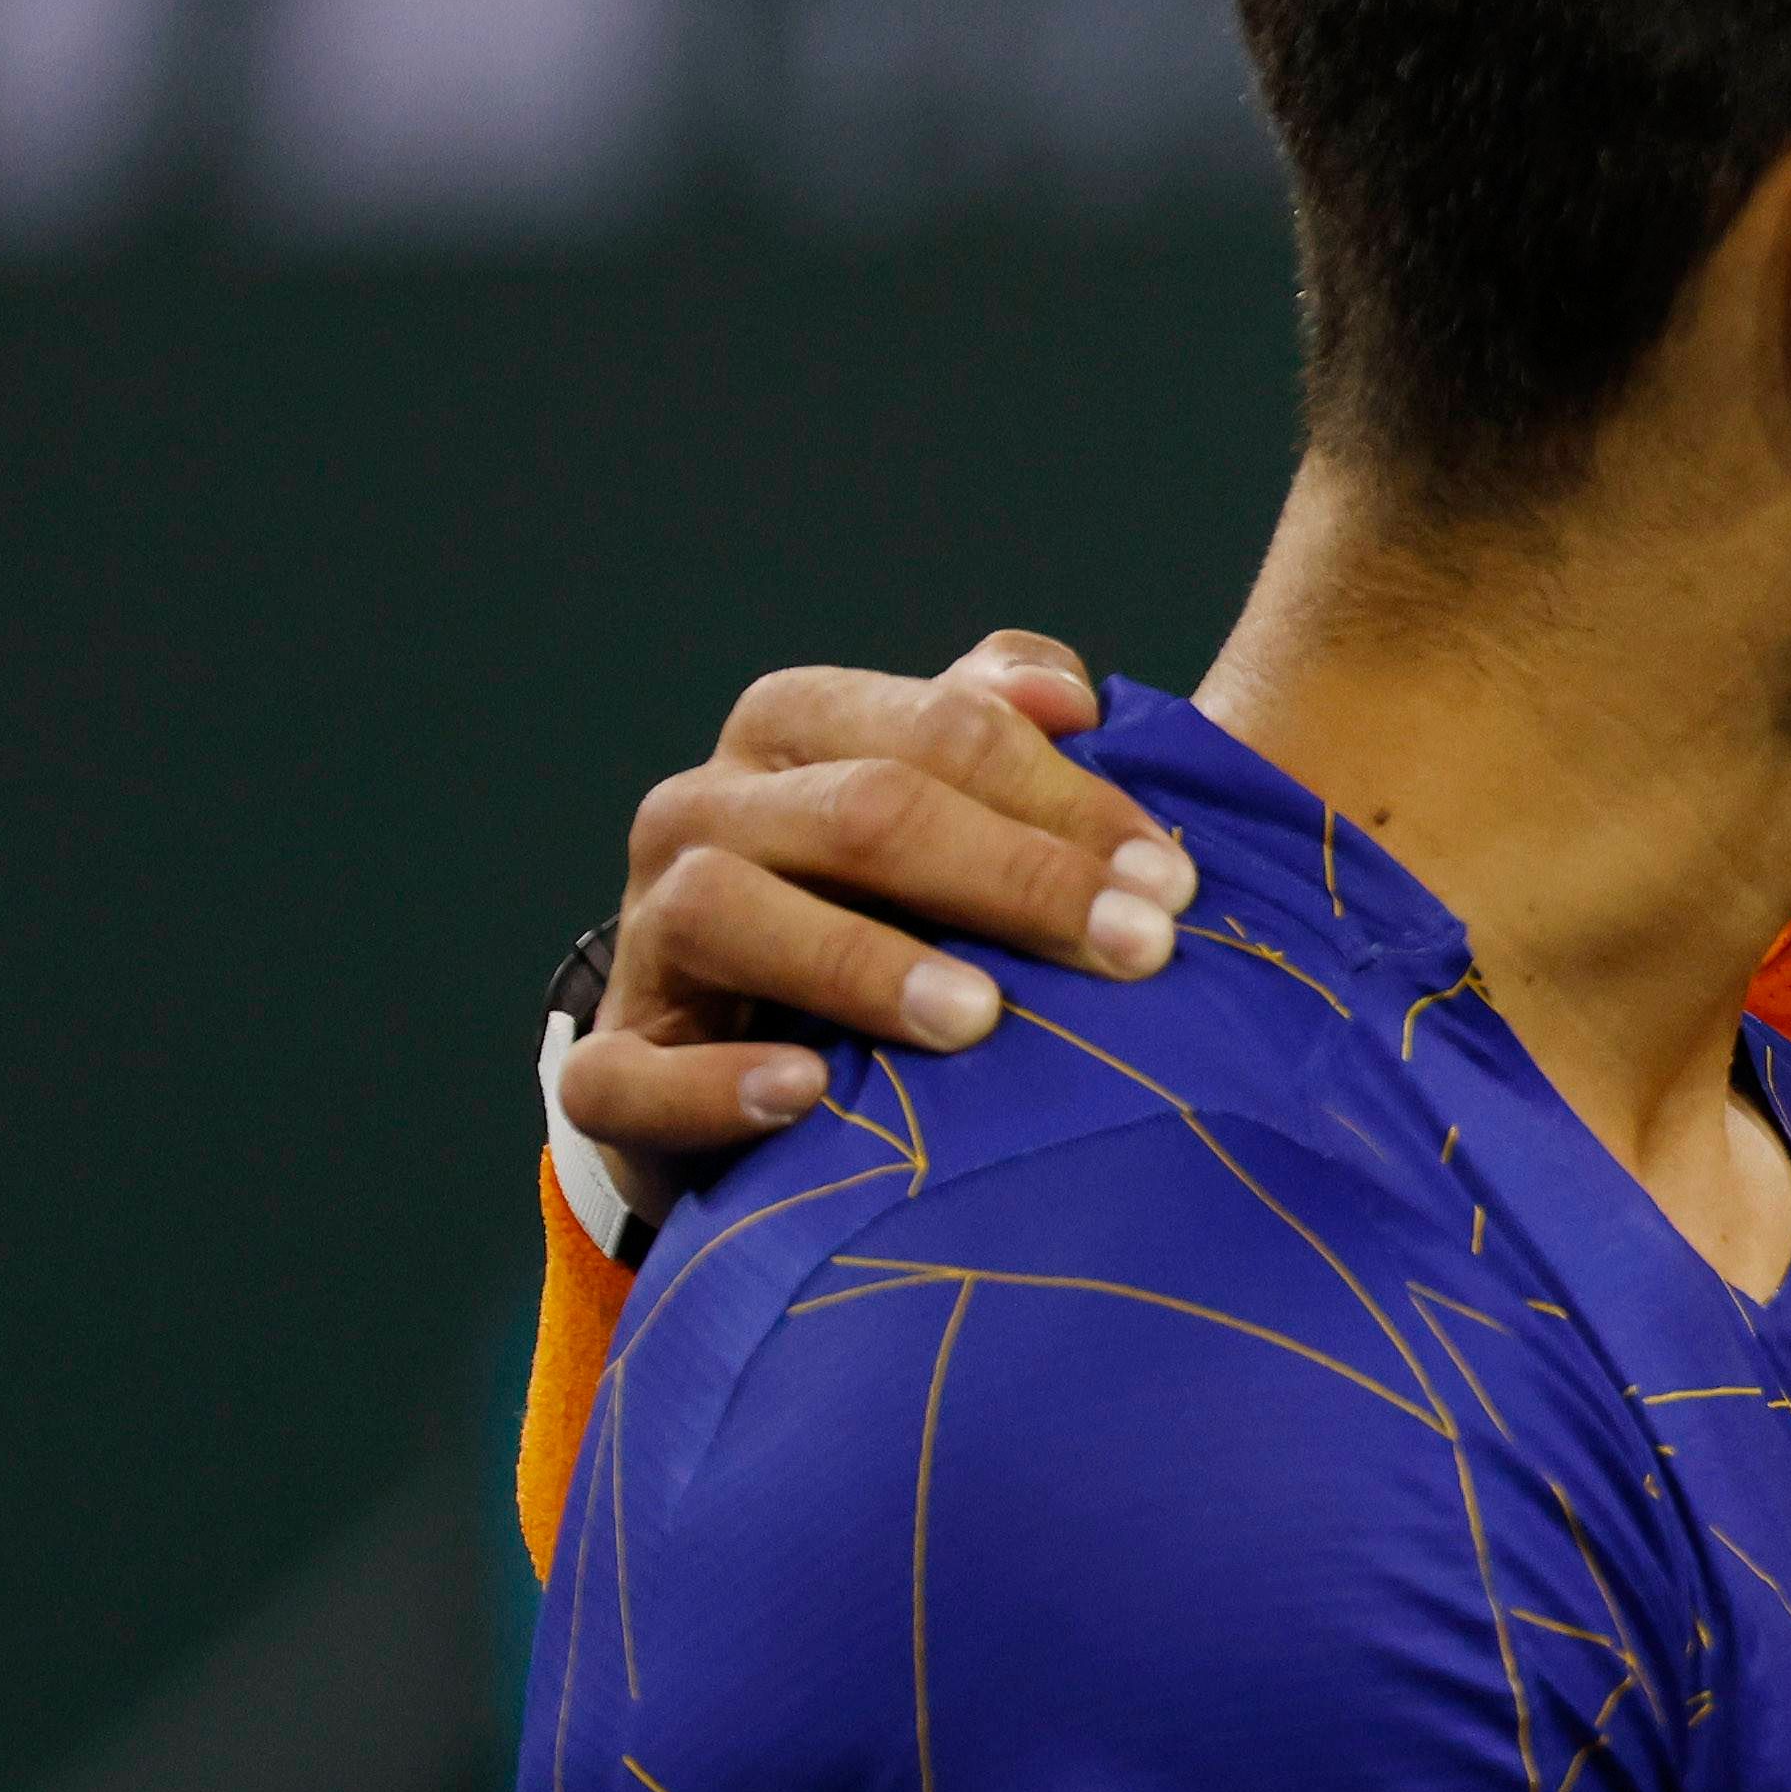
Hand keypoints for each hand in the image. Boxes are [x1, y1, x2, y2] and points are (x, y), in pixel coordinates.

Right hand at [559, 631, 1192, 1189]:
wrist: (752, 1058)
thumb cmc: (891, 915)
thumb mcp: (954, 811)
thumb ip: (1006, 735)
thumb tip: (1072, 697)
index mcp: (796, 731)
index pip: (938, 729)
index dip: (1065, 799)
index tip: (1175, 883)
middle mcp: (705, 810)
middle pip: (859, 810)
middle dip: (1014, 878)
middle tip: (1138, 951)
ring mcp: (647, 933)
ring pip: (728, 909)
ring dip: (862, 964)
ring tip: (979, 1019)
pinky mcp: (615, 1063)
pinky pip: (631, 1074)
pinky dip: (713, 1086)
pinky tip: (804, 1094)